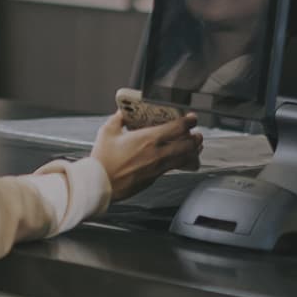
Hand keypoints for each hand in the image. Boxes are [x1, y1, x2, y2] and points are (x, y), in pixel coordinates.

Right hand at [90, 111, 204, 199]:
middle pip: (188, 144)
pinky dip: (182, 162)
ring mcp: (158, 167)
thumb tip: (123, 112)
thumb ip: (118, 119)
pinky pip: (175, 167)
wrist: (101, 184)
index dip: (189, 121)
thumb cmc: (103, 161)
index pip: (178, 127)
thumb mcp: (108, 132)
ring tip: (195, 146)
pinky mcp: (155, 177)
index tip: (191, 118)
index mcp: (148, 138)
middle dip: (196, 137)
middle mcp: (157, 153)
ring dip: (193, 151)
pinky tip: (181, 160)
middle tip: (196, 133)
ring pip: (185, 158)